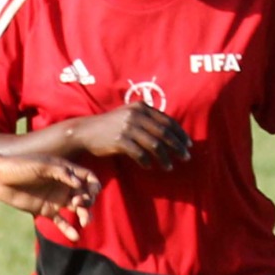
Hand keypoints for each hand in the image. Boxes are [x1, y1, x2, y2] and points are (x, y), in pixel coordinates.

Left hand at [0, 153, 98, 239]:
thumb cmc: (19, 166)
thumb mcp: (41, 166)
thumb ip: (61, 173)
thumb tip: (79, 184)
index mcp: (65, 171)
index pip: (88, 179)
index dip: (94, 185)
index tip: (91, 191)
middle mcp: (63, 186)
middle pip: (85, 195)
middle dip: (88, 201)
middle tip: (78, 204)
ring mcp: (56, 199)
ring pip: (77, 209)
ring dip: (85, 215)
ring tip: (85, 222)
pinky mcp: (46, 211)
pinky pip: (61, 222)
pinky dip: (69, 229)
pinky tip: (75, 237)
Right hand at [62, 102, 189, 168]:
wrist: (86, 132)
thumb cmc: (110, 126)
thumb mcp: (129, 115)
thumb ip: (147, 119)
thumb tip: (169, 132)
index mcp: (141, 107)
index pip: (167, 121)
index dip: (180, 134)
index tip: (188, 145)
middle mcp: (136, 115)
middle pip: (164, 133)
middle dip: (177, 147)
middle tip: (186, 158)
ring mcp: (128, 127)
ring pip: (154, 145)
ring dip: (164, 158)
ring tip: (169, 167)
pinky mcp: (120, 140)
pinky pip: (139, 153)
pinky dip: (147, 161)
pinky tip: (150, 167)